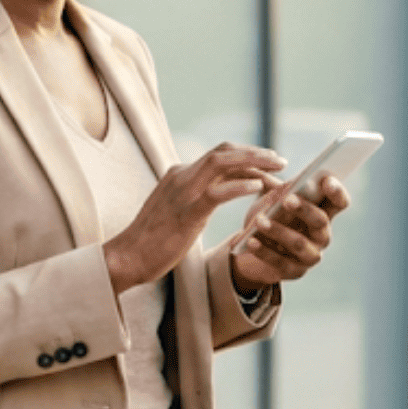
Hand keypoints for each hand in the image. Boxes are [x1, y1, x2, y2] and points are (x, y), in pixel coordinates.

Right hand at [105, 143, 285, 292]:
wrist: (126, 257)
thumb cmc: (151, 240)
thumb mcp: (174, 210)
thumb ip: (193, 197)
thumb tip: (216, 194)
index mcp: (179, 174)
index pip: (219, 155)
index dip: (248, 156)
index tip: (269, 165)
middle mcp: (181, 176)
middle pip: (224, 151)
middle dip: (256, 153)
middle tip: (281, 162)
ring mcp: (182, 192)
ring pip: (222, 163)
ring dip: (254, 163)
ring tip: (277, 171)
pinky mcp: (186, 212)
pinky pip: (217, 192)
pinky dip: (240, 186)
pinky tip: (257, 188)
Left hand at [231, 176, 350, 289]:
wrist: (250, 249)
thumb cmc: (268, 217)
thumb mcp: (273, 200)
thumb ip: (282, 190)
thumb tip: (286, 177)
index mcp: (322, 213)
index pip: (339, 202)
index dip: (336, 192)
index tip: (326, 180)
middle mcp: (322, 236)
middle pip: (321, 221)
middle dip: (304, 209)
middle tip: (287, 199)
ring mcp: (310, 255)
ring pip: (299, 242)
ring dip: (278, 231)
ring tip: (259, 220)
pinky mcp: (294, 271)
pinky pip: (279, 261)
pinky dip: (264, 250)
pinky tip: (251, 241)